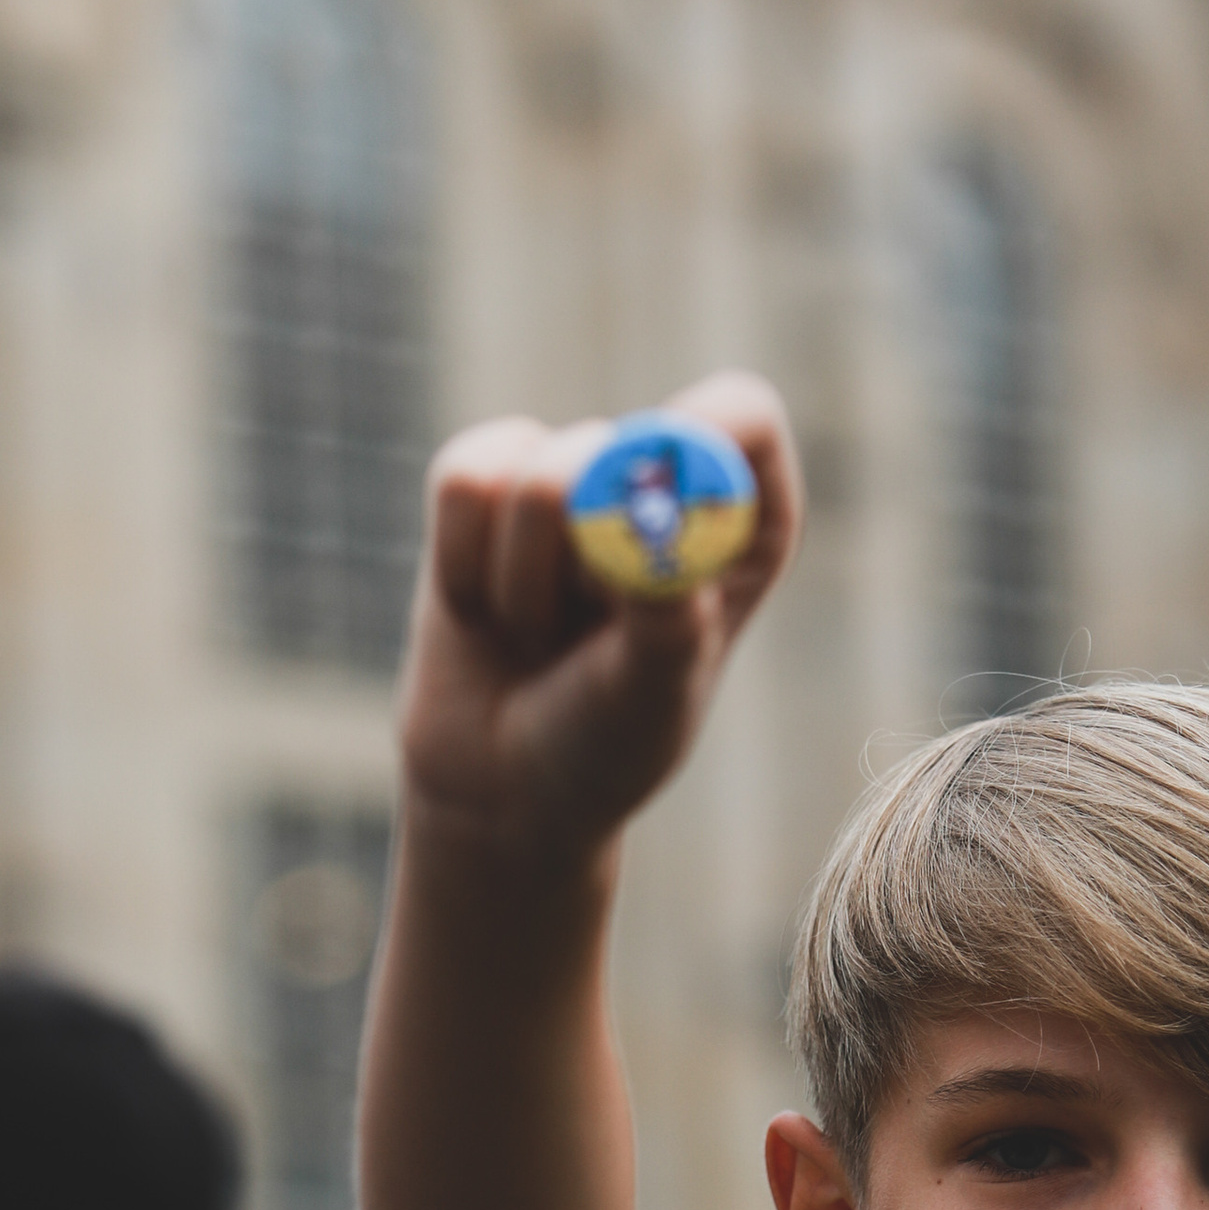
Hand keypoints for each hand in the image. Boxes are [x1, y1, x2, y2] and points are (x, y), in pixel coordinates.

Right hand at [398, 371, 802, 861]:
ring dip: (522, 579)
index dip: (699, 439)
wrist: (504, 790)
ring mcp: (576, 478)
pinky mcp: (490, 484)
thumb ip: (665, 611)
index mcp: (744, 525)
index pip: (744, 420)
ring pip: (533, 468)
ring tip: (539, 636)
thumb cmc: (604, 746)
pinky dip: (463, 562)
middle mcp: (666, 486)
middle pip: (627, 443)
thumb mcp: (651, 695)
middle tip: (586, 632)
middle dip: (591, 550)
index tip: (652, 502)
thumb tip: (649, 517)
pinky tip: (483, 611)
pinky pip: (464, 478)